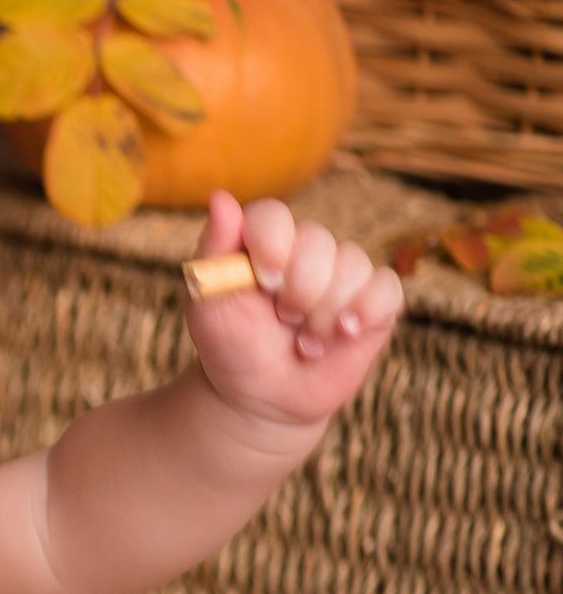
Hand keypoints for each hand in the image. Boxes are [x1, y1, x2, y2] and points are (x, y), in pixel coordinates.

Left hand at [186, 190, 400, 430]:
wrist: (261, 395)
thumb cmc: (231, 345)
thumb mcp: (208, 303)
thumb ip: (214, 251)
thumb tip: (219, 198)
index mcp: (262, 242)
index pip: (273, 215)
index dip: (272, 244)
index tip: (263, 281)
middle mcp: (306, 249)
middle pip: (318, 241)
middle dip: (298, 290)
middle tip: (281, 319)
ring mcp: (344, 273)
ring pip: (352, 265)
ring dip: (324, 313)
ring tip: (304, 340)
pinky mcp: (375, 300)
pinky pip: (386, 288)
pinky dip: (363, 313)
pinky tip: (341, 335)